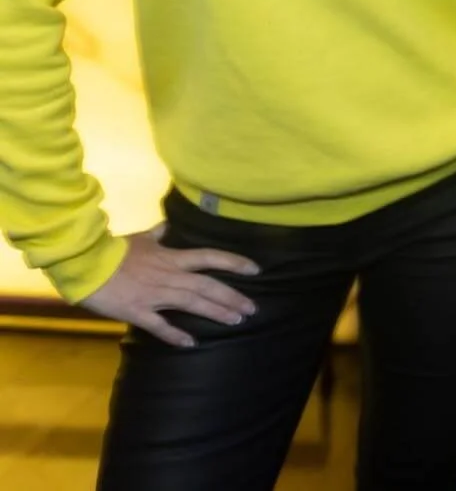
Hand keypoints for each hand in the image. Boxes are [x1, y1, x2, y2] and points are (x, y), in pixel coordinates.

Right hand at [79, 225, 260, 348]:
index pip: (211, 257)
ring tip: (236, 321)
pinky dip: (176, 335)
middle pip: (208, 285)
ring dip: (216, 312)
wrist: (85, 264)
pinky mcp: (138, 311)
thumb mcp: (140, 238)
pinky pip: (160, 325)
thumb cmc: (113, 251)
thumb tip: (167, 226)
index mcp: (171, 257)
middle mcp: (169, 276)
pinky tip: (192, 343)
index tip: (256, 269)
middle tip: (252, 309)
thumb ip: (157, 235)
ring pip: (193, 303)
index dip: (235, 262)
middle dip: (232, 297)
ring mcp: (155, 295)